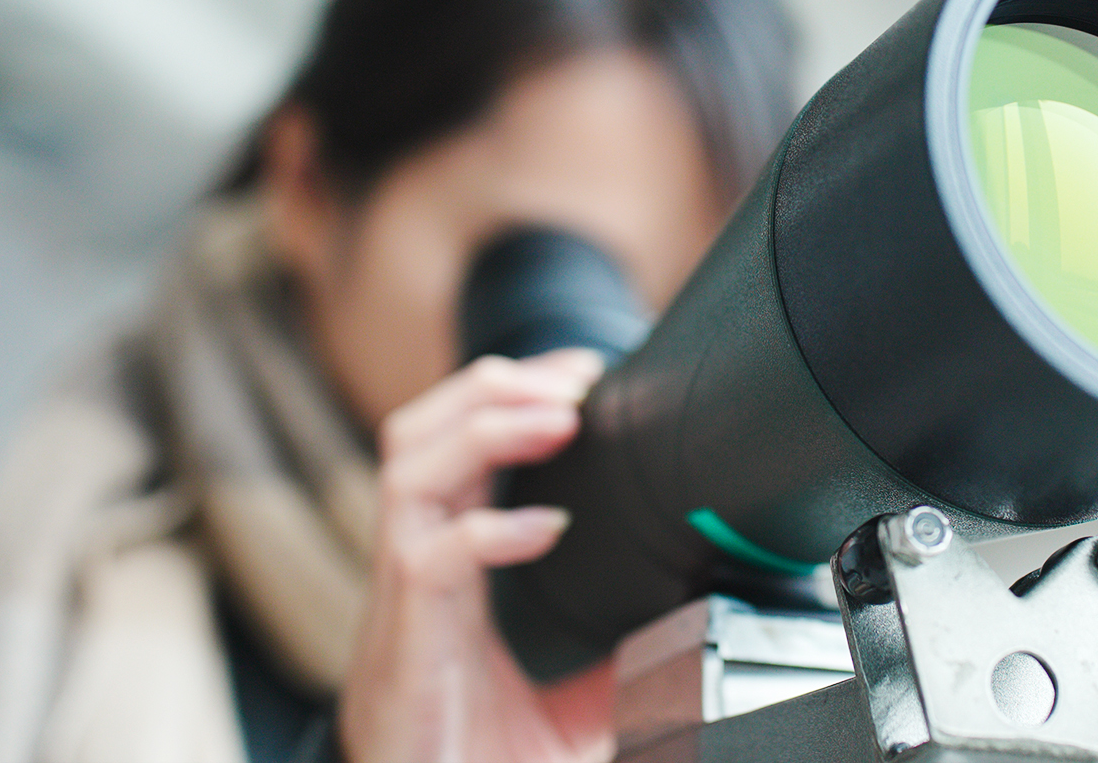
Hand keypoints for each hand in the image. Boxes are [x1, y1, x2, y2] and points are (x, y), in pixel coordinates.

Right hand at [339, 349, 613, 762]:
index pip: (458, 445)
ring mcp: (404, 596)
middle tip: (574, 380)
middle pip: (419, 430)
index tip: (582, 373)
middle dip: (494, 386)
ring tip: (557, 418)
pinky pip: (431, 556)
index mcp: (445, 564)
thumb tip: (693, 631)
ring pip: (409, 469)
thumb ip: (615, 662)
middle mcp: (415, 562)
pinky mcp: (408, 638)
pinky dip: (489, 527)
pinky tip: (547, 527)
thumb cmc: (473, 758)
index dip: (511, 394)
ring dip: (485, 426)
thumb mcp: (568, 705)